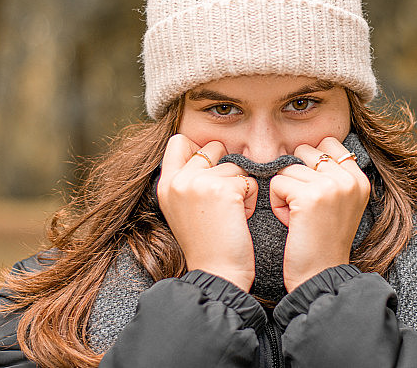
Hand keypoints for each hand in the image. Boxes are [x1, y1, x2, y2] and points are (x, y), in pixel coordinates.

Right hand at [156, 134, 258, 290]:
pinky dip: (252, 198)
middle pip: (212, 147)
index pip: (179, 141)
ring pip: (235, 164)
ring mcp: (198, 182)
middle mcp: (177, 180)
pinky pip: (249, 179)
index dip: (201, 150)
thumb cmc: (207, 245)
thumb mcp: (183, 209)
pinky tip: (241, 219)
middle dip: (226, 168)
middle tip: (223, 201)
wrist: (216, 274)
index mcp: (164, 185)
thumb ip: (188, 180)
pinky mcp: (222, 189)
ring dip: (241, 187)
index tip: (210, 172)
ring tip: (231, 215)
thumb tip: (209, 151)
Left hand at [269, 137, 370, 291]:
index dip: (310, 162)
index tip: (312, 192)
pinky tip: (290, 222)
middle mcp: (349, 179)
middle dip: (296, 175)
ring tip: (298, 217)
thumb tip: (305, 147)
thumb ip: (331, 175)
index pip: (328, 143)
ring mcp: (331, 186)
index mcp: (360, 179)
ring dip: (284, 191)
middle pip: (305, 152)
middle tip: (304, 207)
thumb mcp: (339, 203)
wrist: (320, 276)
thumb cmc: (322, 241)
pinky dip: (276, 203)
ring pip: (288, 167)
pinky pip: (277, 182)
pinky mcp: (310, 196)